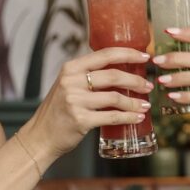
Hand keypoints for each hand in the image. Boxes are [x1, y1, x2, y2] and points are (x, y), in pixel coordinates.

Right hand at [24, 47, 152, 158]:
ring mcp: (75, 101)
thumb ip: (88, 76)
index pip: (105, 54)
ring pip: (115, 97)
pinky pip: (112, 117)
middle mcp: (71, 81)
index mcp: (71, 68)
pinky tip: (136, 117)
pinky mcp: (80, 120)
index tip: (145, 57)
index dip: (128, 54)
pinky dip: (128, 117)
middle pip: (113, 75)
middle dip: (136, 80)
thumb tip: (122, 71)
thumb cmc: (58, 110)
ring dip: (134, 102)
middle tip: (148, 86)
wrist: (41, 136)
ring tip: (144, 105)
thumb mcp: (68, 85)